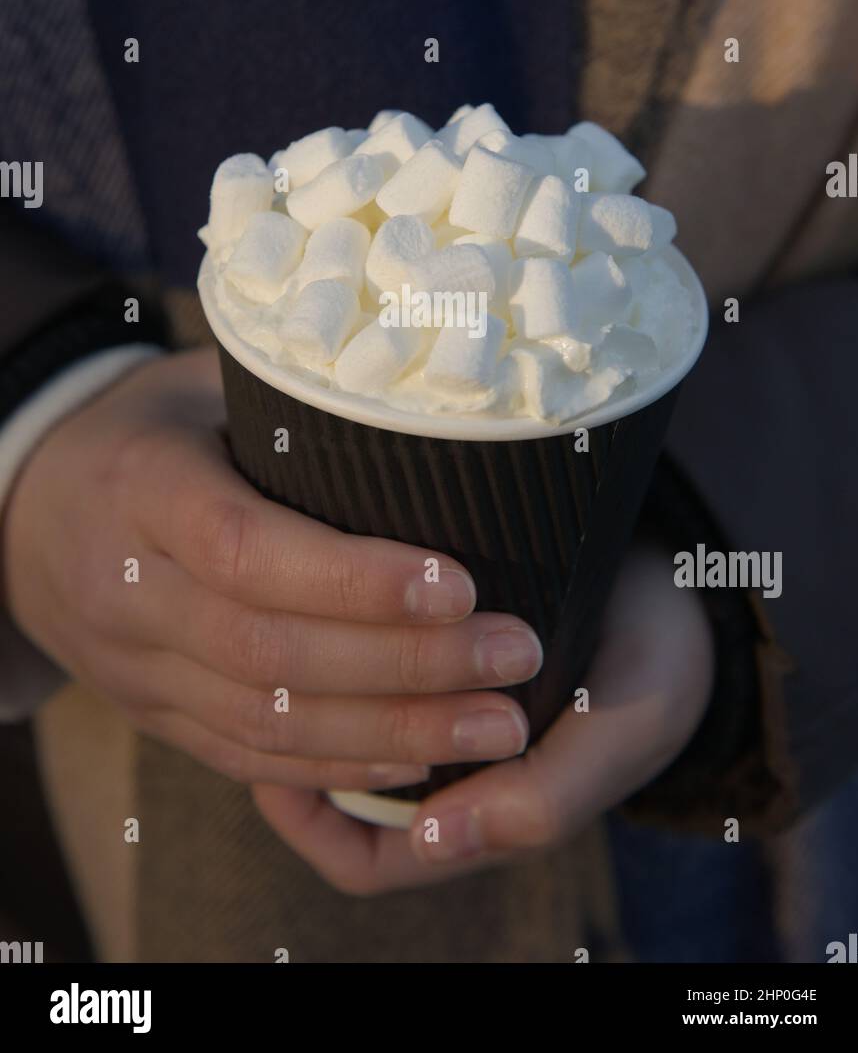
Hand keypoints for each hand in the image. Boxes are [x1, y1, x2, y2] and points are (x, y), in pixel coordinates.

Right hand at [2, 348, 541, 793]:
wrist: (28, 511)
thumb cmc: (153, 429)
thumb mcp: (204, 385)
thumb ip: (296, 400)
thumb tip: (437, 401)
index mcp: (142, 490)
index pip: (247, 550)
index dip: (356, 579)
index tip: (463, 584)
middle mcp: (128, 590)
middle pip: (267, 650)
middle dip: (404, 665)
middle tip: (515, 656)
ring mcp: (134, 667)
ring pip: (263, 722)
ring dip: (390, 731)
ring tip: (499, 723)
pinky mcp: (152, 715)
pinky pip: (244, 759)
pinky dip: (338, 765)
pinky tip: (422, 759)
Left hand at [253, 542, 713, 891]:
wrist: (684, 582)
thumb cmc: (650, 669)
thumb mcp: (616, 736)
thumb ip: (543, 799)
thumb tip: (432, 838)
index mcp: (483, 810)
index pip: (363, 855)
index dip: (312, 818)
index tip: (278, 756)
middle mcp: (450, 766)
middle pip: (337, 784)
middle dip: (296, 745)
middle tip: (263, 680)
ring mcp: (443, 710)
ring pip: (344, 725)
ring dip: (314, 693)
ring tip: (281, 637)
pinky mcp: (442, 653)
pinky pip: (371, 668)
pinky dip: (343, 643)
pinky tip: (329, 598)